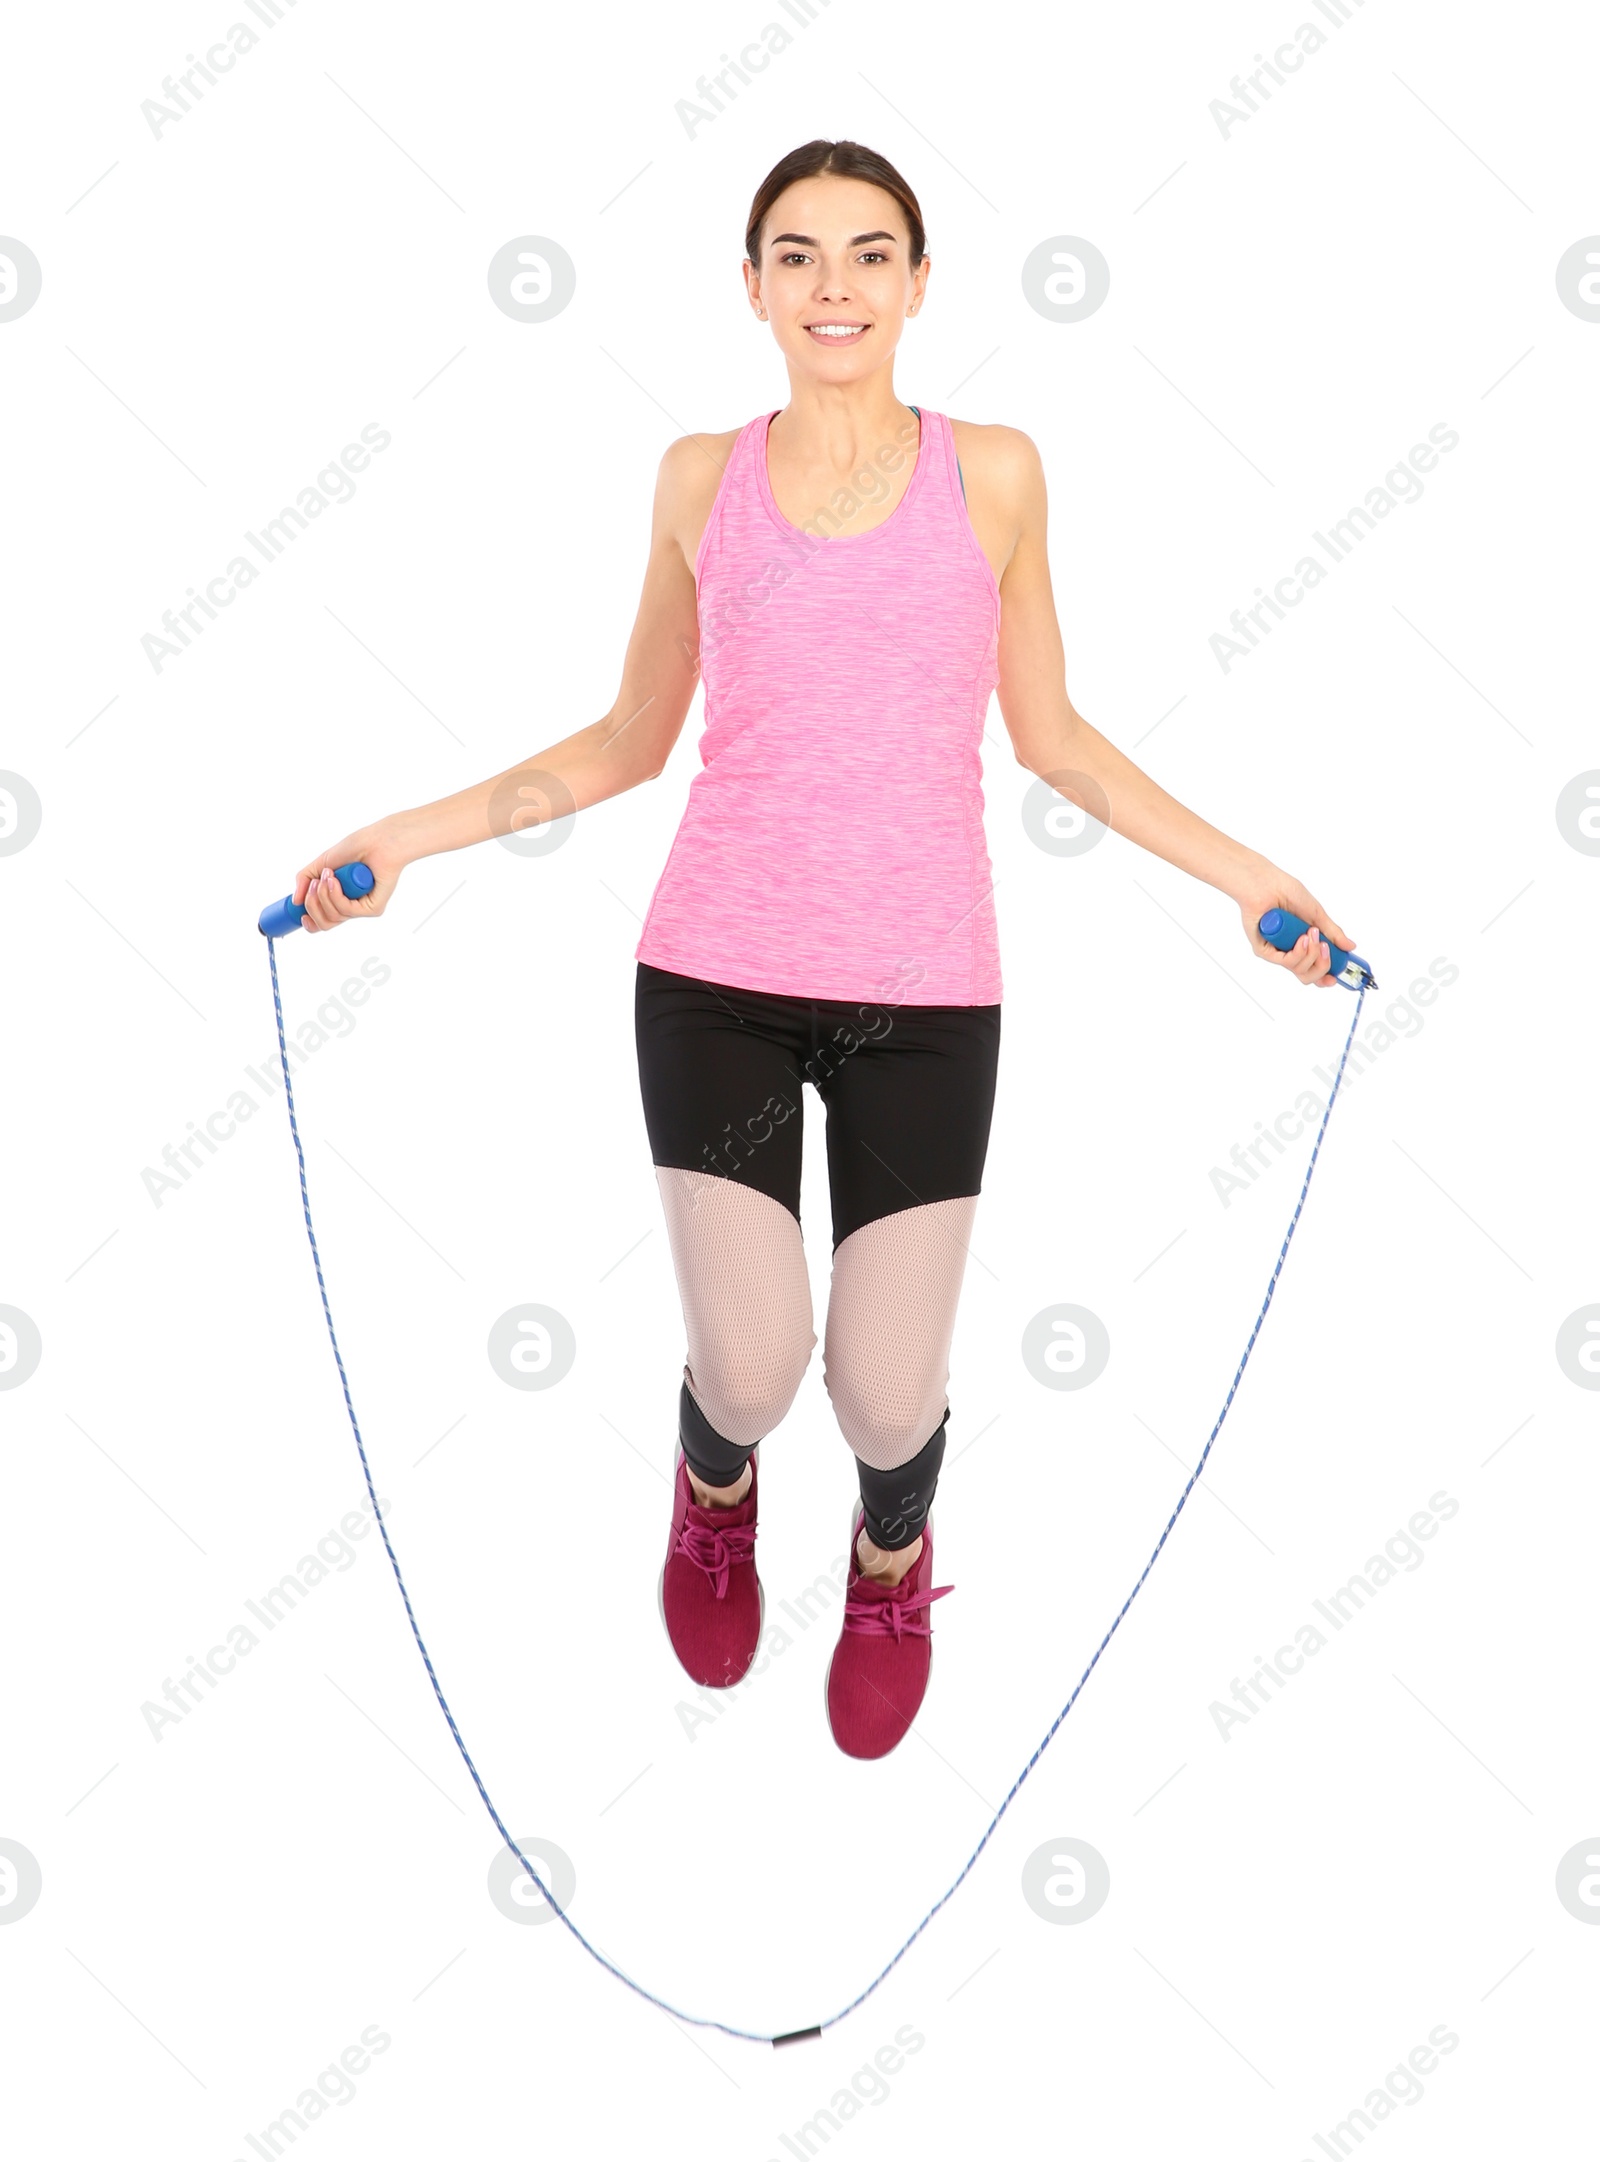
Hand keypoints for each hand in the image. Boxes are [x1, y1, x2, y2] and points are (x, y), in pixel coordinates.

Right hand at [293, 819, 403, 934]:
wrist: (377, 841)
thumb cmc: (356, 848)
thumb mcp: (322, 863)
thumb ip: (305, 880)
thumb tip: (295, 901)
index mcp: (339, 900)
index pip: (322, 922)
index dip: (309, 921)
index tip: (299, 912)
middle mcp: (351, 907)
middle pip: (324, 924)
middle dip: (312, 904)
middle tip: (314, 883)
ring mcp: (362, 909)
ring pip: (332, 917)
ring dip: (323, 894)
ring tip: (329, 874)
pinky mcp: (373, 908)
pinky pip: (346, 911)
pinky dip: (335, 894)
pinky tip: (336, 879)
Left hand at [1236, 863, 1355, 989]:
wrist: (1266, 883)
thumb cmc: (1287, 892)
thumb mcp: (1316, 914)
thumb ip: (1332, 932)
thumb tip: (1350, 946)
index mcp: (1302, 944)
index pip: (1314, 969)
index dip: (1326, 977)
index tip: (1337, 976)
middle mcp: (1289, 950)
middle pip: (1307, 976)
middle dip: (1322, 965)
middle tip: (1325, 946)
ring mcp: (1276, 951)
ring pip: (1299, 970)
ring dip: (1311, 953)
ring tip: (1310, 933)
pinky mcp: (1263, 949)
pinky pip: (1285, 962)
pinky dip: (1298, 952)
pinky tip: (1301, 939)